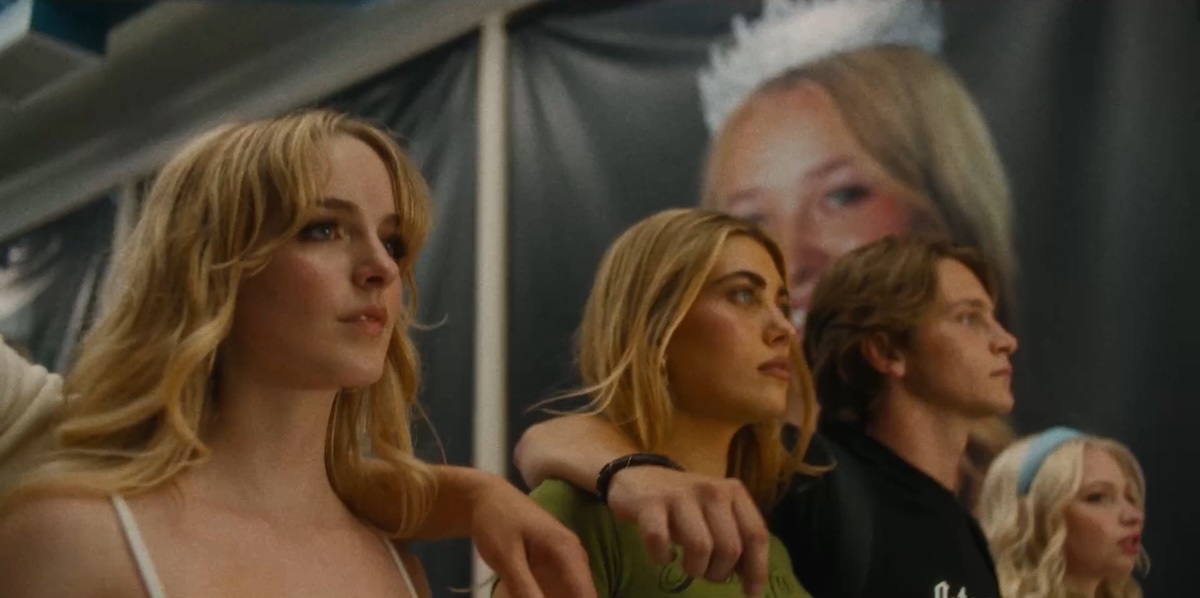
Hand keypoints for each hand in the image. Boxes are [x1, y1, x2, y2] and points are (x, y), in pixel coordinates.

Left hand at [470, 478, 596, 597]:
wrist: (485, 498)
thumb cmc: (496, 521)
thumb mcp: (506, 556)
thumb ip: (524, 587)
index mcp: (567, 550)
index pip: (586, 595)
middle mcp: (574, 555)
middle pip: (583, 596)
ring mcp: (567, 559)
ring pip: (574, 594)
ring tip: (526, 595)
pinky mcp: (555, 564)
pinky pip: (563, 589)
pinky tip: (535, 596)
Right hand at [606, 467, 767, 596]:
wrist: (638, 478)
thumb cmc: (685, 504)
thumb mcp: (716, 514)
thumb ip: (735, 538)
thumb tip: (750, 577)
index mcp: (734, 492)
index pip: (756, 534)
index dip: (757, 569)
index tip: (750, 592)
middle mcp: (711, 490)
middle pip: (730, 548)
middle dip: (719, 572)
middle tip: (706, 573)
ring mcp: (679, 495)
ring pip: (700, 547)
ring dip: (694, 568)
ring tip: (687, 566)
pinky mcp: (649, 503)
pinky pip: (660, 542)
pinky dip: (662, 557)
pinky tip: (664, 555)